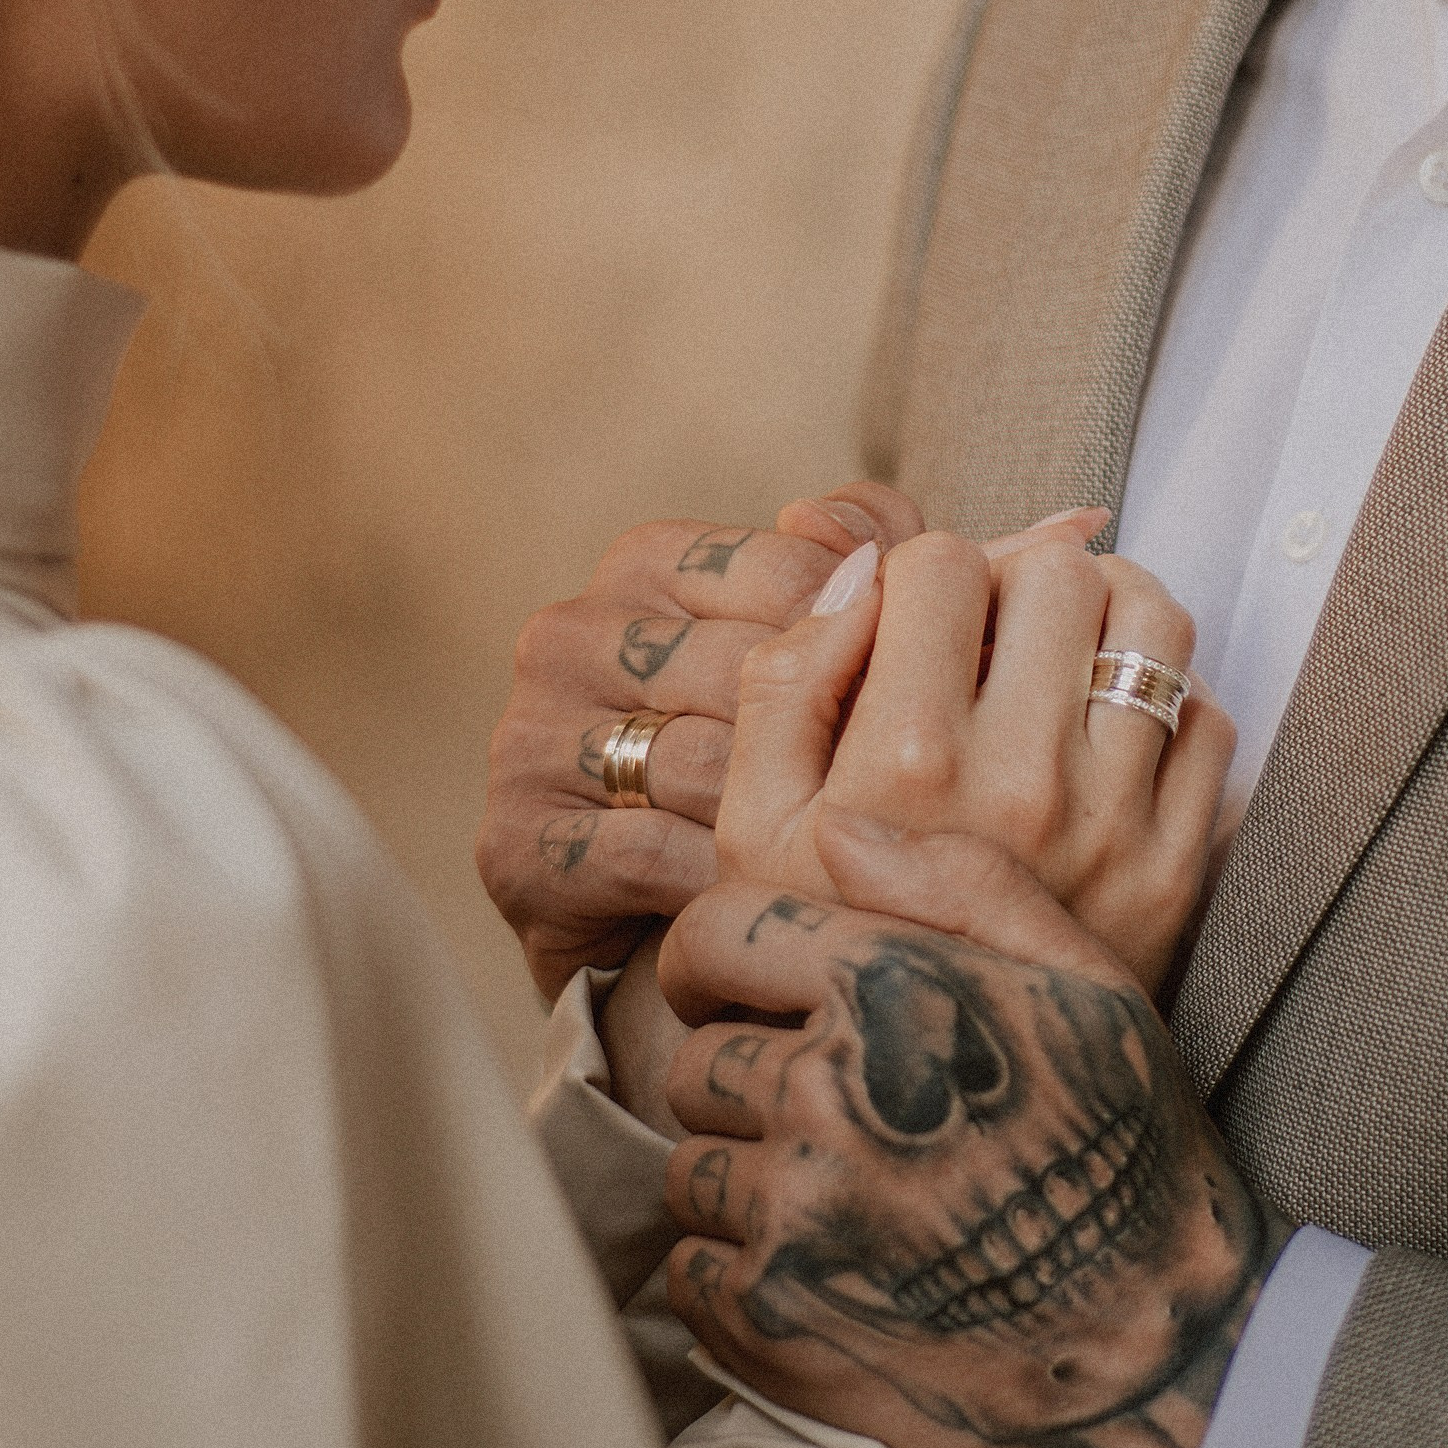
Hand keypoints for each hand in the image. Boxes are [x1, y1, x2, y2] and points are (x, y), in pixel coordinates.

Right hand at [477, 483, 924, 997]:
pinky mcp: (515, 841)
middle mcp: (570, 632)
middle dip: (834, 745)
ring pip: (700, 763)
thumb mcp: (831, 643)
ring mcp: (528, 734)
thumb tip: (933, 529)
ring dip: (783, 824)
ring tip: (846, 855)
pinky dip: (720, 882)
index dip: (877, 648)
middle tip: (901, 801)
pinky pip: (647, 853)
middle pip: (745, 671)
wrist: (673, 919)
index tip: (931, 707)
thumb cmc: (774, 758)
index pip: (790, 571)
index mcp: (646, 560)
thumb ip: (883, 556)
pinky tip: (772, 901)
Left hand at [661, 817, 1287, 1447]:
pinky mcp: (777, 1319)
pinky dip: (738, 1275)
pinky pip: (691, 1272)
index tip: (736, 992)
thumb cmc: (1134, 1151)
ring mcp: (796, 1213)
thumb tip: (833, 826)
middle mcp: (828, 1092)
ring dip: (747, 1183)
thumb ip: (961, 882)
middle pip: (698, 1060)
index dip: (714, 960)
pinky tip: (830, 1277)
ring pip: (692, 1168)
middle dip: (748, 1081)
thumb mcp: (1087, 984)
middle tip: (833, 1118)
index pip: (715, 935)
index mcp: (890, 991)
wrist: (1171, 1348)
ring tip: (847, 1203)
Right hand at [715, 524, 1234, 993]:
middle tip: (991, 624)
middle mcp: (1022, 782)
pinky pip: (1207, 721)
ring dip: (1108, 613)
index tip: (915, 619)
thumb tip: (860, 568)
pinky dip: (1165, 703)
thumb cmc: (827, 946)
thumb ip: (786, 678)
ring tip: (1061, 651)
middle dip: (1019, 575)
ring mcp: (1115, 827)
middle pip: (1059, 571)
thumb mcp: (753, 822)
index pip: (940, 563)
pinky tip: (1105, 735)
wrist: (926, 1107)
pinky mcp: (1177, 872)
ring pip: (1156, 624)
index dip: (922, 572)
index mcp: (905, 760)